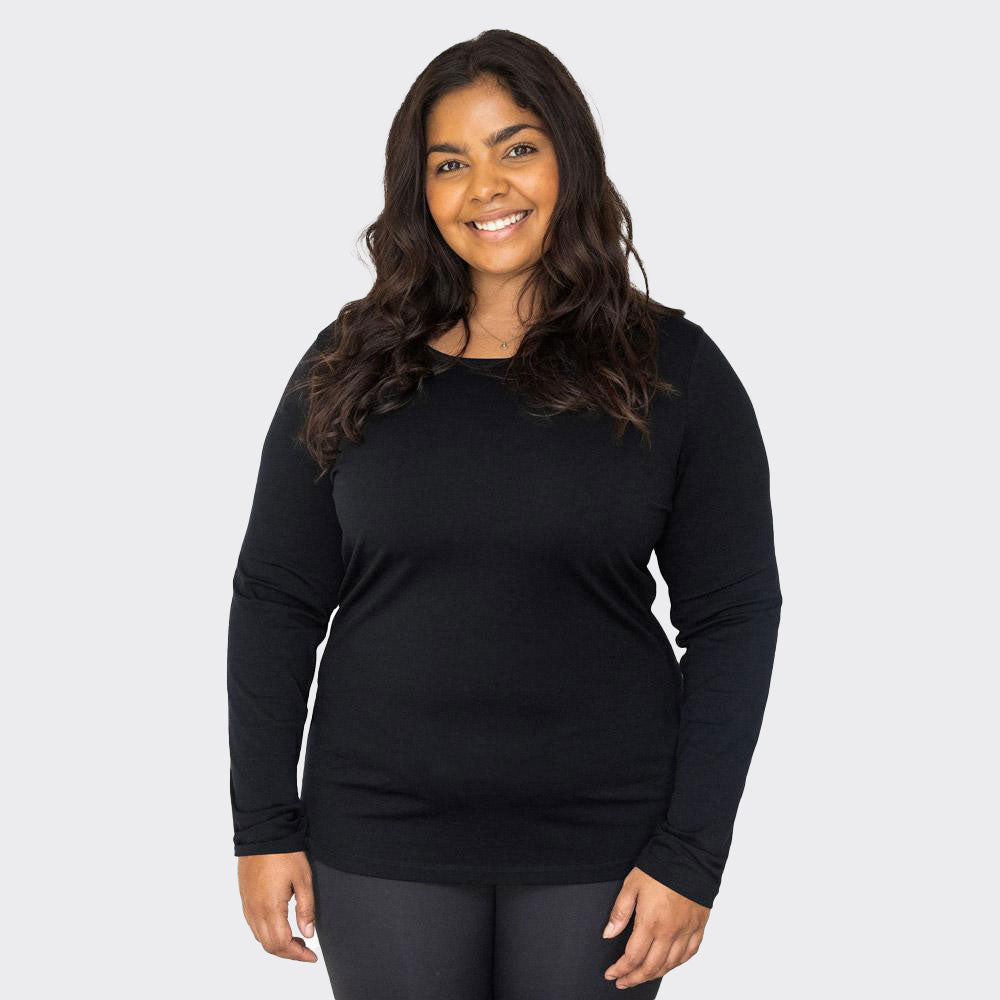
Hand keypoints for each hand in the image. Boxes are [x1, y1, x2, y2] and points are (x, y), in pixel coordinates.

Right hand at [237, 851, 317, 961]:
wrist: (263, 834)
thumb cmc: (285, 853)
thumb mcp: (304, 879)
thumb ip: (306, 909)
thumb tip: (308, 933)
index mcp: (270, 908)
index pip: (282, 944)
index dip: (298, 954)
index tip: (312, 956)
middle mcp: (255, 911)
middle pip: (270, 946)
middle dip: (289, 952)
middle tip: (306, 949)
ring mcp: (248, 906)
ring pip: (260, 938)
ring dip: (278, 944)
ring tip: (297, 939)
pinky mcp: (245, 900)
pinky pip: (254, 926)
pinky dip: (268, 934)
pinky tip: (281, 926)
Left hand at [601, 867, 709, 988]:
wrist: (689, 855)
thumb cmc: (658, 868)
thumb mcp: (631, 885)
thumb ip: (619, 912)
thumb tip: (608, 933)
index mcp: (651, 922)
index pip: (633, 957)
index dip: (620, 970)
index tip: (611, 974)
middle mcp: (670, 932)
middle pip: (651, 967)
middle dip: (634, 978)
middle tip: (623, 981)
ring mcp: (687, 931)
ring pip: (670, 965)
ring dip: (654, 974)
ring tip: (641, 975)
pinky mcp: (699, 926)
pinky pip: (689, 954)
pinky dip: (676, 964)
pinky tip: (668, 964)